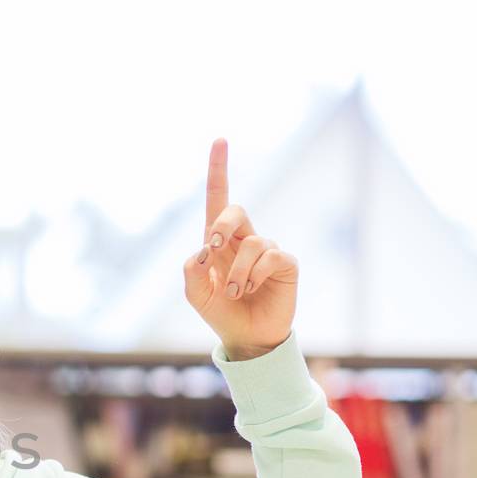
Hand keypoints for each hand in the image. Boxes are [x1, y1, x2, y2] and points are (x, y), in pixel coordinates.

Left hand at [183, 138, 297, 359]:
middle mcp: (244, 239)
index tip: (220, 140)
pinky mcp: (286, 264)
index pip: (219, 198)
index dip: (219, 170)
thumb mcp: (196, 294)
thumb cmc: (221, 312)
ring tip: (234, 292)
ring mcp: (267, 250)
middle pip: (235, 210)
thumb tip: (202, 250)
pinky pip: (272, 256)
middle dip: (222, 225)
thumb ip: (191, 272)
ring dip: (236, 271)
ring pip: (252, 243)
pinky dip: (256, 273)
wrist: (246, 337)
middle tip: (213, 248)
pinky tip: (252, 288)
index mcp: (218, 241)